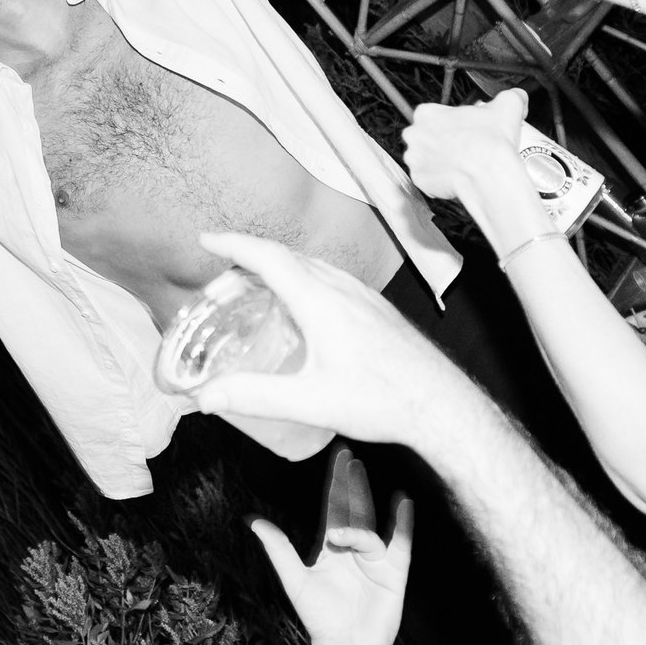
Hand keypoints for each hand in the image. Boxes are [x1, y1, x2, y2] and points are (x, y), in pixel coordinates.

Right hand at [190, 232, 485, 455]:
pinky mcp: (373, 308)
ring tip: (250, 292)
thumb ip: (254, 397)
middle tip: (217, 287)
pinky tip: (297, 310)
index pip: (268, 257)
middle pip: (284, 258)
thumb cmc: (384, 400)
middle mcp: (342, 288)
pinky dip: (298, 280)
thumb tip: (205, 397)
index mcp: (321, 300)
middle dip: (244, 262)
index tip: (205, 241)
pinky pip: (327, 278)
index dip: (232, 245)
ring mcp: (361, 295)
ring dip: (273, 269)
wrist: (440, 403)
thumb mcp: (310, 403)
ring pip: (308, 266)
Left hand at [249, 453, 412, 644]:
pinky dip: (403, 523)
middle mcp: (353, 547)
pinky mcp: (394, 571)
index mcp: (331, 546)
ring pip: (371, 522)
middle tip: (350, 456)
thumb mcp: (295, 579)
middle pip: (354, 507)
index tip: (339, 456)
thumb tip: (251, 519)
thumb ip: (278, 547)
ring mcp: (375, 558)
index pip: (334, 506)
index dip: (335, 482)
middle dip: (352, 482)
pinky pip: (401, 542)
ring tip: (359, 478)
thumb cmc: (319, 617)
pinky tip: (403, 503)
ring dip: (366, 499)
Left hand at [401, 90, 537, 222]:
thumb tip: (516, 96)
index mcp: (427, 114)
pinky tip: (456, 176)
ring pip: (425, 159)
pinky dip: (440, 180)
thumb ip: (511, 96)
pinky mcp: (420, 181)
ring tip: (460, 163)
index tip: (460, 128)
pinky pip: (428, 180)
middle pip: (425, 137)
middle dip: (441, 142)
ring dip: (439, 161)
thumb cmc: (489, 144)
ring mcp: (415, 160)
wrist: (488, 174)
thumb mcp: (508, 106)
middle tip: (462, 147)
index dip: (448, 122)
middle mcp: (416, 136)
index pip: (431, 114)